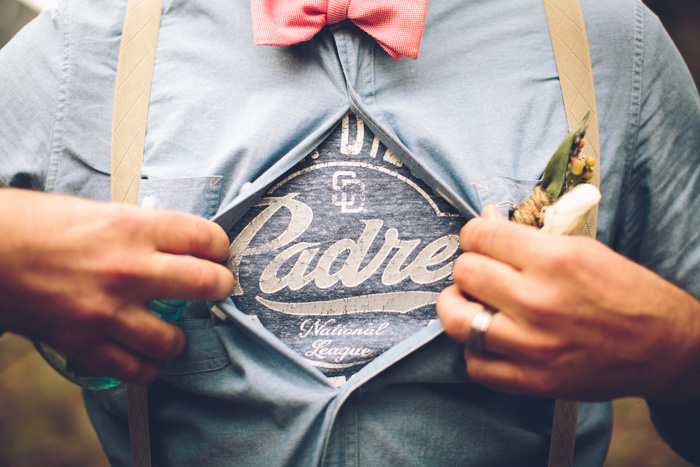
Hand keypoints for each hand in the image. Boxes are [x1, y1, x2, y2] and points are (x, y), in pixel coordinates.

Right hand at [0, 188, 234, 383]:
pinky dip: (147, 367)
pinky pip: (135, 370)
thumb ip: (144, 231)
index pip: (206, 238)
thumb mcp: (101, 211)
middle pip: (206, 283)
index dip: (221, 246)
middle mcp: (129, 270)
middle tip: (217, 288)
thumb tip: (177, 246)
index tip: (219, 254)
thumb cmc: (38, 224)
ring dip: (180, 337)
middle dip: (221, 287)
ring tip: (173, 331)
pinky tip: (146, 356)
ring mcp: (108, 311)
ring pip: (173, 339)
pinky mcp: (85, 343)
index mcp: (134, 228)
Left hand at [436, 205, 699, 402]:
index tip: (479, 241)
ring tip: (471, 303)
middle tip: (481, 272)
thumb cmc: (626, 292)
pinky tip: (489, 340)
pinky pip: (475, 366)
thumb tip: (484, 220)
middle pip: (464, 273)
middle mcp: (539, 301)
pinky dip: (474, 351)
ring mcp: (534, 345)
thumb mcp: (584, 249)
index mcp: (554, 260)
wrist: (666, 348)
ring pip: (457, 320)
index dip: (473, 234)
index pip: (479, 236)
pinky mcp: (534, 380)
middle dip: (469, 267)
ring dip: (458, 307)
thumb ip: (528, 236)